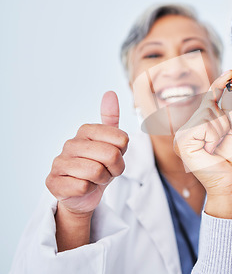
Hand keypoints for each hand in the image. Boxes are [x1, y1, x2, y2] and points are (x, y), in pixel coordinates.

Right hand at [46, 91, 128, 249]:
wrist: (84, 194)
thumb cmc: (100, 166)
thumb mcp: (112, 143)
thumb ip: (111, 119)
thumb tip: (110, 93)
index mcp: (86, 130)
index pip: (121, 139)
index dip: (123, 154)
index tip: (115, 157)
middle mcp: (70, 143)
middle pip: (111, 155)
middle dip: (114, 169)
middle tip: (106, 171)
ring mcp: (58, 162)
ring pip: (96, 172)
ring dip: (102, 180)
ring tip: (94, 179)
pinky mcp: (52, 182)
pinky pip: (82, 186)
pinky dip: (88, 190)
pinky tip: (82, 188)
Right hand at [174, 71, 231, 218]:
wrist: (231, 184)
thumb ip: (230, 111)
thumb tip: (230, 88)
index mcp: (197, 127)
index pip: (209, 100)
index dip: (219, 84)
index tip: (229, 71)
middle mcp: (186, 129)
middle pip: (210, 105)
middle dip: (224, 122)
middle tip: (223, 143)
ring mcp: (182, 135)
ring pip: (208, 113)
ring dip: (220, 130)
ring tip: (217, 148)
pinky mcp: (182, 141)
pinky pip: (204, 124)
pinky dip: (214, 136)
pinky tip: (211, 150)